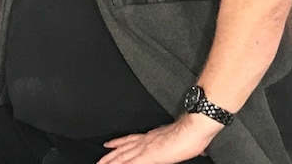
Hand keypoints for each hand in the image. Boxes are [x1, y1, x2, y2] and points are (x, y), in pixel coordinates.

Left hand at [97, 114, 220, 163]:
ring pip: (123, 156)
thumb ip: (176, 143)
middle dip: (110, 155)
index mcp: (152, 136)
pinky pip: (131, 163)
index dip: (119, 142)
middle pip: (123, 148)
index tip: (109, 144)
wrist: (192, 130)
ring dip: (111, 161)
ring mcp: (146, 148)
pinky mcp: (149, 157)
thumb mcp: (178, 137)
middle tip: (99, 159)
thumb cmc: (190, 134)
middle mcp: (145, 140)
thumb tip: (185, 148)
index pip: (131, 139)